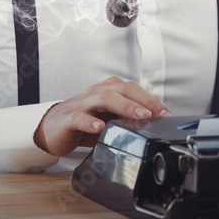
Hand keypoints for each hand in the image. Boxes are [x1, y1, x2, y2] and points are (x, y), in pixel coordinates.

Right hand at [33, 77, 172, 156]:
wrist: (51, 128)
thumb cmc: (83, 122)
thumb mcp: (108, 120)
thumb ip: (126, 120)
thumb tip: (152, 127)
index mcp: (109, 91)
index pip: (134, 90)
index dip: (151, 100)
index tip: (166, 113)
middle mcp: (97, 93)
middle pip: (123, 89)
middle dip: (142, 100)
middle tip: (157, 113)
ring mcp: (83, 104)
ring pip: (104, 98)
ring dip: (124, 106)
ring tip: (139, 116)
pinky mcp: (69, 118)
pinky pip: (80, 117)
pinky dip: (90, 121)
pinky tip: (99, 127)